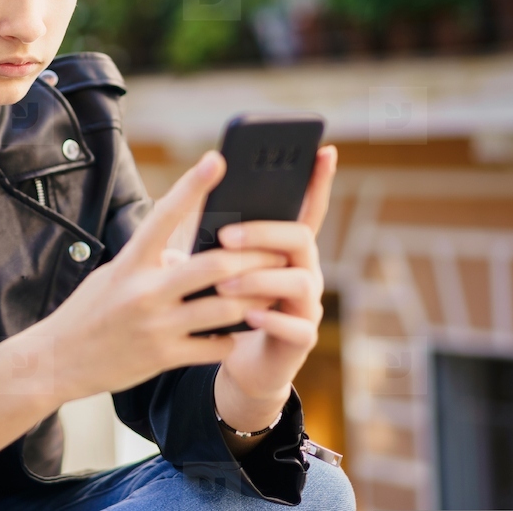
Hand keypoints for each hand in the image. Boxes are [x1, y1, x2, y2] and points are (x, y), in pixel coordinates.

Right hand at [31, 150, 284, 402]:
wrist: (56, 361)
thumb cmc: (88, 310)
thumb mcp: (113, 274)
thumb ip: (151, 260)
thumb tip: (189, 250)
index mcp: (130, 262)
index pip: (164, 215)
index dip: (192, 185)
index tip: (217, 159)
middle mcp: (144, 291)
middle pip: (213, 265)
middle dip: (254, 256)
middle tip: (279, 248)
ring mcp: (155, 326)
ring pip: (225, 307)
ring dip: (255, 297)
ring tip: (275, 288)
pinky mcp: (163, 358)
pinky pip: (215, 346)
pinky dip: (234, 336)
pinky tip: (244, 329)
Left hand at [209, 145, 338, 422]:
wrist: (238, 362)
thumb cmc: (227, 306)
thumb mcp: (217, 266)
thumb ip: (213, 239)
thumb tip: (188, 204)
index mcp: (285, 249)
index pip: (307, 208)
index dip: (318, 181)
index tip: (324, 150)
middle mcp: (303, 270)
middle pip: (301, 239)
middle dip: (264, 234)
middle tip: (225, 237)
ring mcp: (306, 304)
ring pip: (301, 281)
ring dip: (261, 278)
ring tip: (224, 284)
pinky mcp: (301, 339)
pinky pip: (296, 326)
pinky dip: (271, 319)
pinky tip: (248, 316)